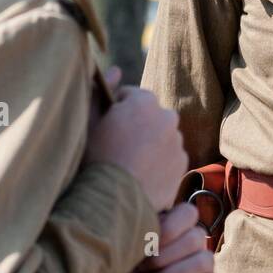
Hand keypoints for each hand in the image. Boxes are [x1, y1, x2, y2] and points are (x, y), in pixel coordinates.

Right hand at [87, 79, 186, 210]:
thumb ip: (101, 91)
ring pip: (160, 137)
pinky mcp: (182, 165)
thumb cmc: (95, 159)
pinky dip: (158, 163)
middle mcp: (167, 117)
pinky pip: (169, 158)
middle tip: (116, 147)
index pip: (129, 96)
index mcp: (144, 101)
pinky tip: (140, 176)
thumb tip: (116, 69)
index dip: (114, 111)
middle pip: (149, 116)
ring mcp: (177, 142)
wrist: (113, 202)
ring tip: (128, 164)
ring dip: (149, 144)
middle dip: (136, 126)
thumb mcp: (90, 122)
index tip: (105, 128)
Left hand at [136, 203, 221, 272]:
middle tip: (142, 268)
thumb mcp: (132, 241)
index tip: (146, 245)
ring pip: (204, 261)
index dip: (169, 229)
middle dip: (163, 258)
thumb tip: (154, 202)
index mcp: (177, 224)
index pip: (189, 213)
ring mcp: (204, 261)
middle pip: (195, 239)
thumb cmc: (128, 265)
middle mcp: (195, 240)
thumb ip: (147, 221)